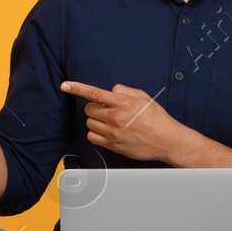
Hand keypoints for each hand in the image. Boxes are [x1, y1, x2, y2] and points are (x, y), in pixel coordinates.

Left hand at [61, 80, 184, 162]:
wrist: (166, 140)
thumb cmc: (156, 118)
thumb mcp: (143, 97)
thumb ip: (124, 91)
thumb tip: (111, 91)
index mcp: (123, 103)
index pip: (94, 93)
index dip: (77, 88)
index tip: (65, 85)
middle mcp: (116, 117)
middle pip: (89, 109)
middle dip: (95, 107)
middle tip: (107, 110)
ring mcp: (113, 133)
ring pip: (90, 123)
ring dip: (96, 120)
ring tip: (111, 122)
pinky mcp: (112, 145)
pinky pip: (92, 137)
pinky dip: (95, 133)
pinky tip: (106, 131)